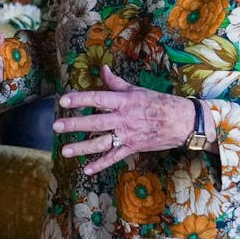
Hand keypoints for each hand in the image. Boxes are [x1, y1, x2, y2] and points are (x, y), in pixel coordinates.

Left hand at [52, 67, 193, 175]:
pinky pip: (114, 157)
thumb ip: (115, 82)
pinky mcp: (133, 148)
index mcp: (124, 101)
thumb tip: (102, 68)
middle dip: (75, 125)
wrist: (182, 122)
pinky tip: (86, 169)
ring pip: (102, 143)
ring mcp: (128, 135)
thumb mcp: (136, 90)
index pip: (98, 99)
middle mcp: (124, 119)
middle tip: (56, 126)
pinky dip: (100, 165)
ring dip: (82, 148)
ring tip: (65, 150)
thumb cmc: (158, 102)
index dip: (80, 99)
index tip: (63, 100)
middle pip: (96, 123)